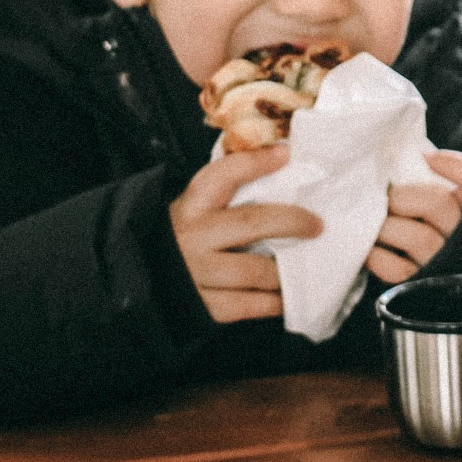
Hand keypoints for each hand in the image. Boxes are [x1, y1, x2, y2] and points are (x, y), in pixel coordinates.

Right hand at [170, 145, 321, 322]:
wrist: (144, 279)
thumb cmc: (185, 237)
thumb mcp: (198, 207)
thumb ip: (231, 188)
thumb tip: (281, 156)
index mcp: (192, 205)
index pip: (225, 174)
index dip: (257, 162)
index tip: (285, 154)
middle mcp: (193, 237)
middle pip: (253, 222)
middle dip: (292, 222)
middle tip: (317, 226)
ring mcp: (198, 273)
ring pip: (256, 271)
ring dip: (285, 271)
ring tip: (302, 266)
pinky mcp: (204, 307)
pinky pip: (250, 306)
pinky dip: (273, 302)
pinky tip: (284, 296)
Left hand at [365, 150, 461, 283]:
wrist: (407, 282)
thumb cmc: (408, 225)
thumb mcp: (422, 200)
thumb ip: (419, 179)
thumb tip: (403, 155)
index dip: (453, 164)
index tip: (425, 157)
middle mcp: (461, 239)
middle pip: (438, 203)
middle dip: (403, 196)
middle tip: (385, 198)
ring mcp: (440, 264)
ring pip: (419, 238)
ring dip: (388, 227)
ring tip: (374, 225)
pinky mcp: (416, 286)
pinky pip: (397, 269)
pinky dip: (378, 256)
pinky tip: (371, 250)